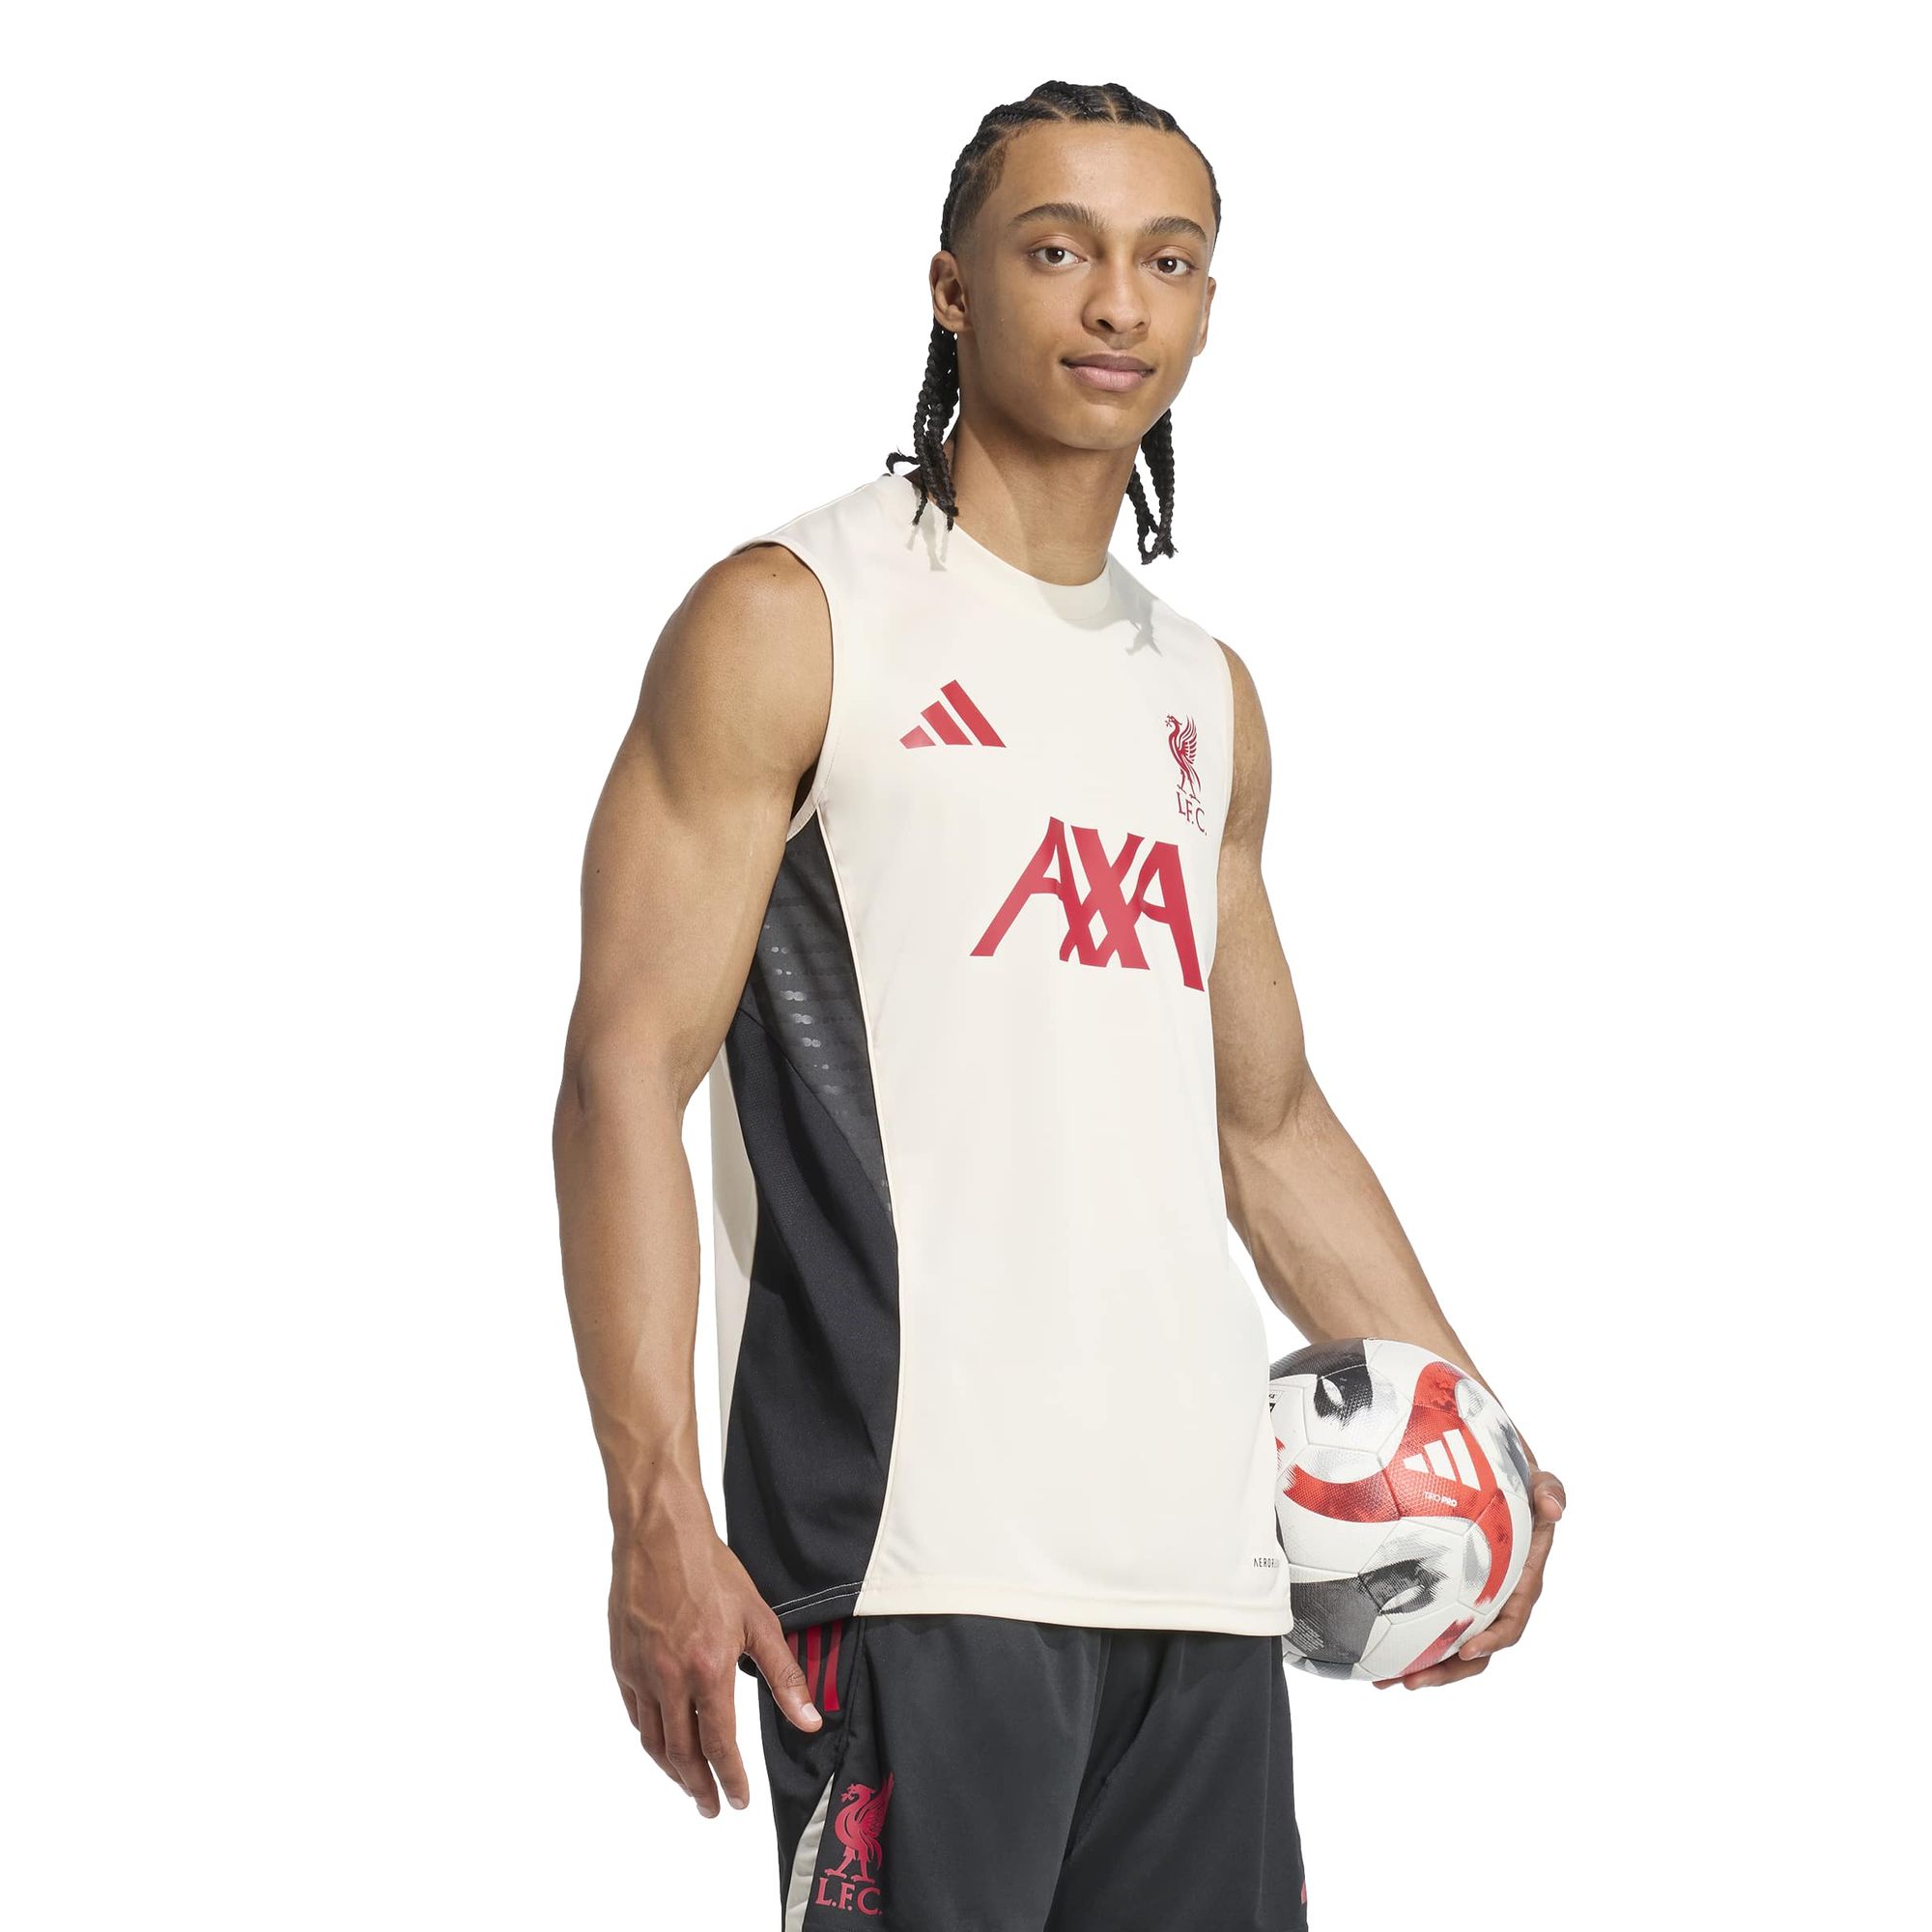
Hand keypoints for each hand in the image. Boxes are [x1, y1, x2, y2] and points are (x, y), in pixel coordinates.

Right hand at [608, 1488, 823, 1814]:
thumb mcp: (760, 1620)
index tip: (738, 1801)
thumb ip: (784, 1676)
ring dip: (672, 1770)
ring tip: (688, 1784)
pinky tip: (662, 1742)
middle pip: (681, 1753)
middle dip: (699, 1787)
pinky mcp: (622, 1661)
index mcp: (708, 1669)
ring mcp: (641, 1671)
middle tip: (710, 1807)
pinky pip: (636, 1714)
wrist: (660, 1535)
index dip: (730, 1778)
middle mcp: (670, 1678)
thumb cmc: (712, 1571)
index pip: (719, 1743)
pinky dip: (650, 1738)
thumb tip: (809, 1720)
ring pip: (653, 1740)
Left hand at [1372, 1461, 1565, 1689]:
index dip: (1493, 1639)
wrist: (1491, 1473)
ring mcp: (1470, 1599)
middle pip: (1477, 1648)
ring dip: (1420, 1667)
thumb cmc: (1514, 1479)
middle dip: (1447, 1670)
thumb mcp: (1535, 1480)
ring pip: (1449, 1645)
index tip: (1468, 1649)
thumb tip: (1553, 1507)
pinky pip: (1428, 1622)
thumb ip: (1550, 1490)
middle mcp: (1496, 1598)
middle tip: (1412, 1681)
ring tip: (1383, 1681)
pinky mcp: (1446, 1593)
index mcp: (1521, 1581)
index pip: (1511, 1620)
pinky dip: (1402, 1639)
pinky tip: (1370, 1650)